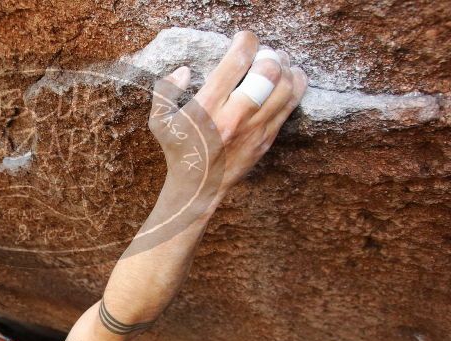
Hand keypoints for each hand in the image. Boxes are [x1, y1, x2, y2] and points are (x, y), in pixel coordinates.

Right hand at [148, 31, 307, 201]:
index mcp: (208, 107)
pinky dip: (295, 85)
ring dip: (286, 67)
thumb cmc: (179, 151)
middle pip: (268, 72)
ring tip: (277, 62)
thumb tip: (185, 71)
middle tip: (262, 52)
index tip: (242, 39)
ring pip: (286, 87)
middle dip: (269, 54)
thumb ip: (166, 91)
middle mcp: (234, 116)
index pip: (236, 62)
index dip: (245, 41)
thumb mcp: (160, 122)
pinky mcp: (267, 139)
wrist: (199, 188)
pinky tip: (289, 78)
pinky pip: (291, 105)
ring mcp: (255, 129)